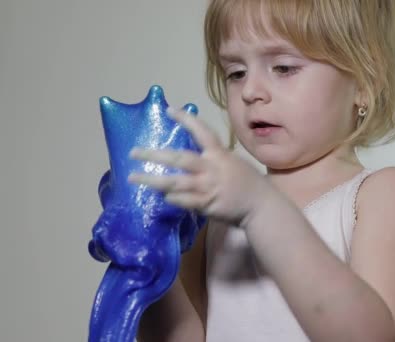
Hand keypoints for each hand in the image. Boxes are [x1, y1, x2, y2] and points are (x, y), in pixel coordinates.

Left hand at [127, 109, 271, 226]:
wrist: (261, 205)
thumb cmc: (247, 182)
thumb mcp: (233, 163)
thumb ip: (214, 158)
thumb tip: (192, 156)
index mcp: (219, 154)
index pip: (202, 131)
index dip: (186, 119)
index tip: (169, 110)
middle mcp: (212, 168)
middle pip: (179, 158)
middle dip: (154, 154)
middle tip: (134, 152)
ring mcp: (208, 187)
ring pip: (175, 182)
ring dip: (153, 180)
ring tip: (134, 177)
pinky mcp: (207, 205)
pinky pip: (183, 201)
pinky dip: (170, 198)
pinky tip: (161, 196)